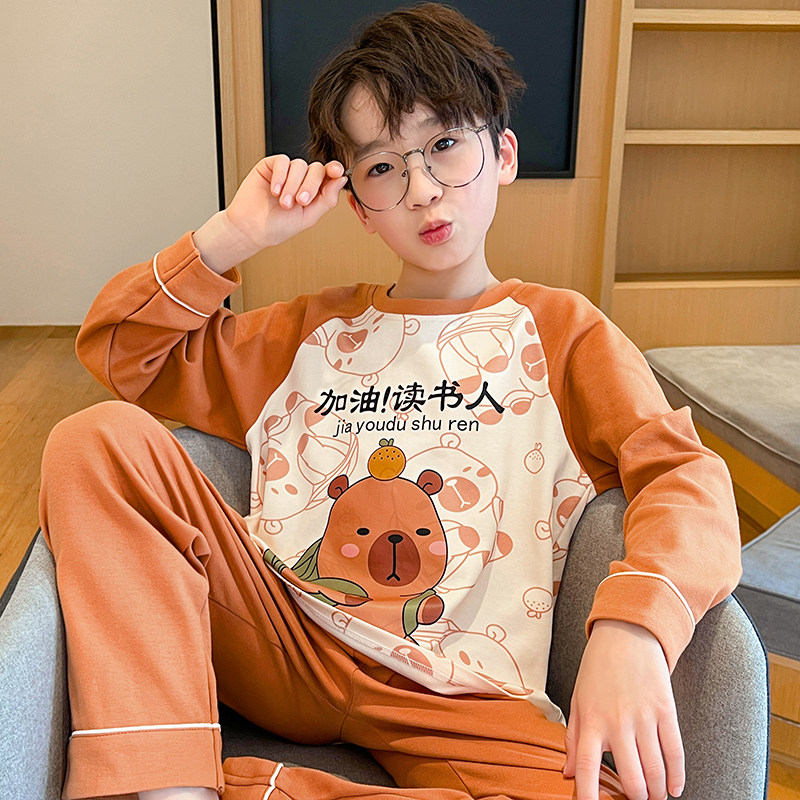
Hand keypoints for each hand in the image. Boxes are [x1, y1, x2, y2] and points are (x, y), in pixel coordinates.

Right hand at [194, 156, 346, 272]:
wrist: (251, 229)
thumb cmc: (278, 227)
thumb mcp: (309, 217)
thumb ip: (327, 199)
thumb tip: (341, 179)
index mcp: (314, 191)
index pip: (328, 175)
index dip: (334, 170)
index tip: (336, 172)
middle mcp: (301, 180)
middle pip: (316, 169)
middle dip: (310, 186)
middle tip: (300, 202)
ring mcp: (286, 172)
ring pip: (299, 165)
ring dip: (292, 185)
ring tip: (283, 202)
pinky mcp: (271, 166)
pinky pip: (282, 161)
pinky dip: (281, 176)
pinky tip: (275, 190)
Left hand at [563, 620, 684, 799]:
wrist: (626, 635)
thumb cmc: (598, 668)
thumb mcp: (578, 699)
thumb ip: (574, 737)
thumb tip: (568, 772)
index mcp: (591, 720)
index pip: (587, 767)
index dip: (589, 795)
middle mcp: (617, 722)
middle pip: (630, 778)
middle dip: (635, 798)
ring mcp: (644, 717)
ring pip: (655, 770)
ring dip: (656, 791)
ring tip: (653, 796)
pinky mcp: (666, 711)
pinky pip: (675, 752)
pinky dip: (677, 776)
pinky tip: (674, 787)